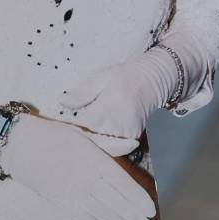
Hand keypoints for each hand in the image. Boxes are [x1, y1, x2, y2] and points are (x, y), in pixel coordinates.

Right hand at [10, 114, 155, 219]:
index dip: (137, 198)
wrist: (19, 145)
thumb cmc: (53, 135)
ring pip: (100, 212)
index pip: (121, 182)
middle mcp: (84, 178)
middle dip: (132, 216)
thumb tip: (133, 144)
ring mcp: (70, 192)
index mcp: (93, 159)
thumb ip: (109, 142)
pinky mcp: (59, 201)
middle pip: (114, 201)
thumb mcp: (83, 133)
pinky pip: (81, 216)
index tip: (150, 208)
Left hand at [58, 48, 178, 152]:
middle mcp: (118, 124)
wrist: (156, 77)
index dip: (73, 122)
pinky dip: (107, 139)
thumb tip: (62, 102)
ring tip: (94, 124)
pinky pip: (115, 144)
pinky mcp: (134, 136)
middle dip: (84, 132)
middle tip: (80, 121)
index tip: (68, 117)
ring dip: (95, 137)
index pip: (82, 124)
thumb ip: (83, 92)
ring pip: (102, 143)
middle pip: (91, 137)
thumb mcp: (103, 77)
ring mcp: (128, 133)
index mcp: (107, 108)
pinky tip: (104, 129)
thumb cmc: (127, 75)